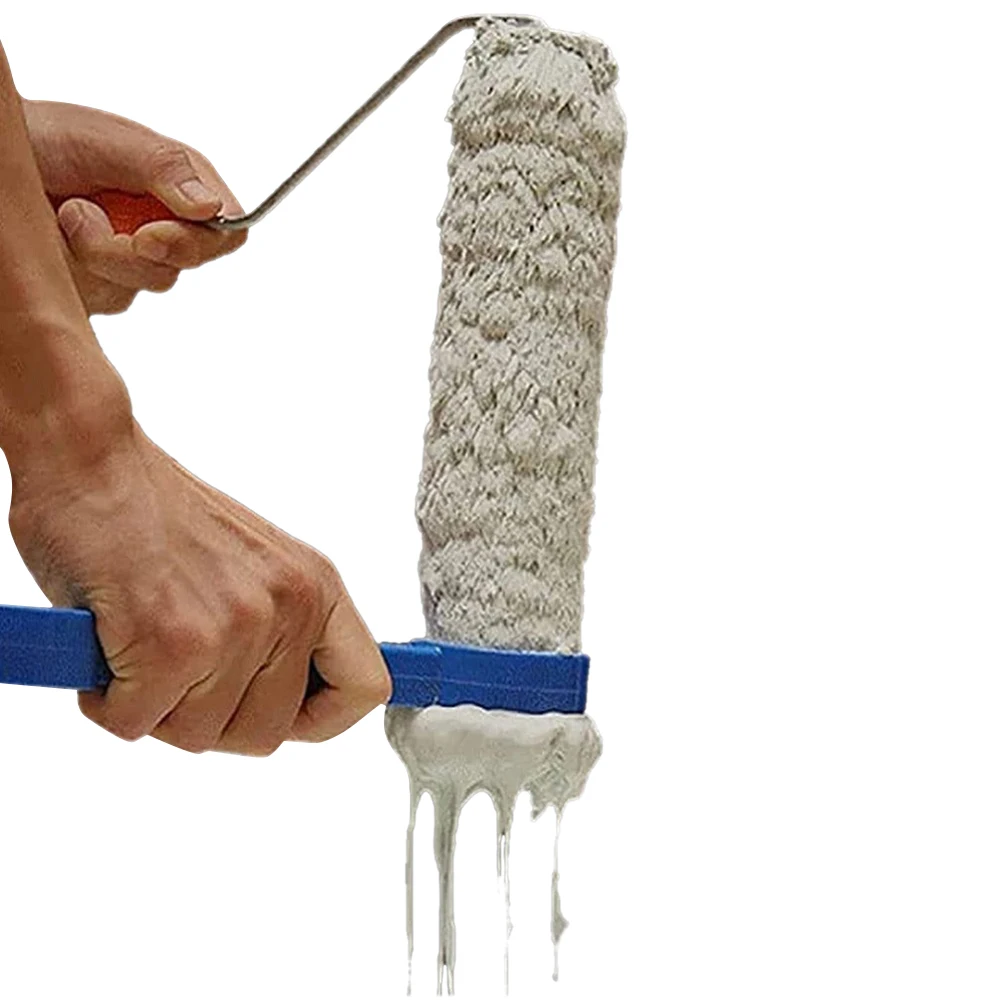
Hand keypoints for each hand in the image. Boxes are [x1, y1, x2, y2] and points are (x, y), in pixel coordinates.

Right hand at [7, 409, 389, 754]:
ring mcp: (235, 625)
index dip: (320, 719)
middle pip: (267, 733)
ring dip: (154, 707)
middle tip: (174, 674)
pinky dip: (107, 700)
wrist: (91, 463)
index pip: (364, 687)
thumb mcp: (254, 567)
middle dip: (209, 719)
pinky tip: (106, 647)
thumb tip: (283, 704)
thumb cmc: (157, 515)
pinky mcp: (172, 642)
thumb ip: (279, 633)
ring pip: (198, 735)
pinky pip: (136, 722)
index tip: (283, 717)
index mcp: (316, 588)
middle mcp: (288, 606)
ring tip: (138, 646)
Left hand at [23, 100, 247, 315]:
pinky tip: (54, 241)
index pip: (226, 232)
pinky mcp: (100, 285)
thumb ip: (165, 170)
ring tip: (59, 215)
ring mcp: (132, 261)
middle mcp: (164, 228)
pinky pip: (98, 299)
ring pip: (134, 289)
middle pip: (178, 269)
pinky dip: (70, 271)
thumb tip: (213, 208)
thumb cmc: (46, 136)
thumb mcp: (107, 141)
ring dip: (89, 257)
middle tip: (78, 214)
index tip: (148, 237)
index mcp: (182, 188)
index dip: (198, 243)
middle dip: (124, 251)